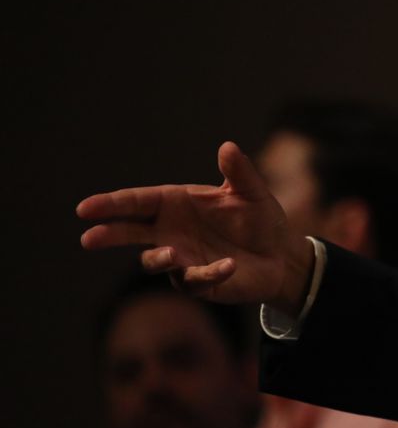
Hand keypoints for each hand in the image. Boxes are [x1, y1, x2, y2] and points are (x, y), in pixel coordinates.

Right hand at [78, 141, 312, 312]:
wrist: (281, 254)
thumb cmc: (259, 218)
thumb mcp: (251, 192)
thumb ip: (238, 172)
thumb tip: (228, 146)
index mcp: (178, 203)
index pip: (139, 202)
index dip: (112, 204)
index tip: (86, 208)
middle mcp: (172, 231)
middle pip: (131, 232)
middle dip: (110, 234)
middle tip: (89, 238)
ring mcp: (182, 258)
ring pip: (156, 260)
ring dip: (160, 258)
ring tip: (171, 254)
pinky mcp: (198, 281)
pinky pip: (195, 280)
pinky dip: (208, 274)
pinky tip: (227, 266)